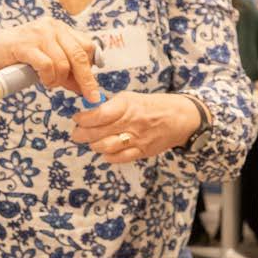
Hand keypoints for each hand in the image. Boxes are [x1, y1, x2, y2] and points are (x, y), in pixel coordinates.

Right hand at [0, 21, 100, 101]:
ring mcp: (38, 33)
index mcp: (59, 28)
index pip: (87, 46)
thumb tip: (85, 87)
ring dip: (59, 80)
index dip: (92, 68)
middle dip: (87, 80)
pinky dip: (47, 78)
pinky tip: (40, 80)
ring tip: (47, 83)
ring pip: (64, 63)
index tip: (94, 87)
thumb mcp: (44, 62)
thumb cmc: (11, 58)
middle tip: (90, 96)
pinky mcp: (25, 43)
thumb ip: (64, 70)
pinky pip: (47, 66)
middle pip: (80, 55)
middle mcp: (52, 26)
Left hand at [71, 91, 199, 161]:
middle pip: (97, 133)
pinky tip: (106, 151)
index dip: (83, 119)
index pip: (98, 115)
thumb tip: (90, 112)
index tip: (77, 118)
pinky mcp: (142, 152)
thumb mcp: (132, 98)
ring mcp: (136, 139)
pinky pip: (119, 158)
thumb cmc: (152, 106)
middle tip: (77, 133)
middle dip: (81, 134)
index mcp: (127, 106)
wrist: (180, 118)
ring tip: (92, 142)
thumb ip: (112, 106)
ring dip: (94, 145)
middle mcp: (131, 123)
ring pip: (105, 147)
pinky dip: (108, 156)